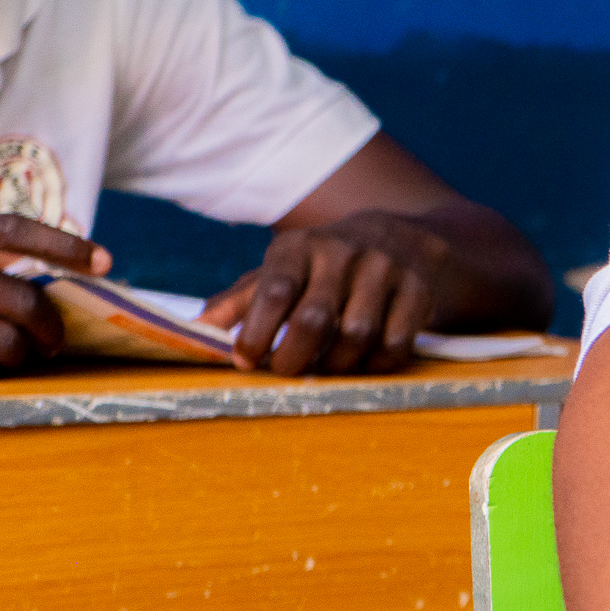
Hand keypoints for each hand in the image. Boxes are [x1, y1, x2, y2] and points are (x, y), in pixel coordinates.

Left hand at [202, 210, 450, 374]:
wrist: (403, 239)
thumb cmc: (324, 267)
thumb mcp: (281, 271)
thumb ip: (238, 302)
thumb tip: (190, 332)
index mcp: (299, 248)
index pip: (273, 291)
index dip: (256, 331)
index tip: (246, 361)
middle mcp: (342, 252)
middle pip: (314, 319)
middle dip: (294, 358)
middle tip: (288, 371)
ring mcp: (384, 269)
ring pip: (356, 336)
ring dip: (337, 365)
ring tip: (327, 367)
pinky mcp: (418, 289)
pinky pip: (396, 344)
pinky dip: (376, 365)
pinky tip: (364, 362)